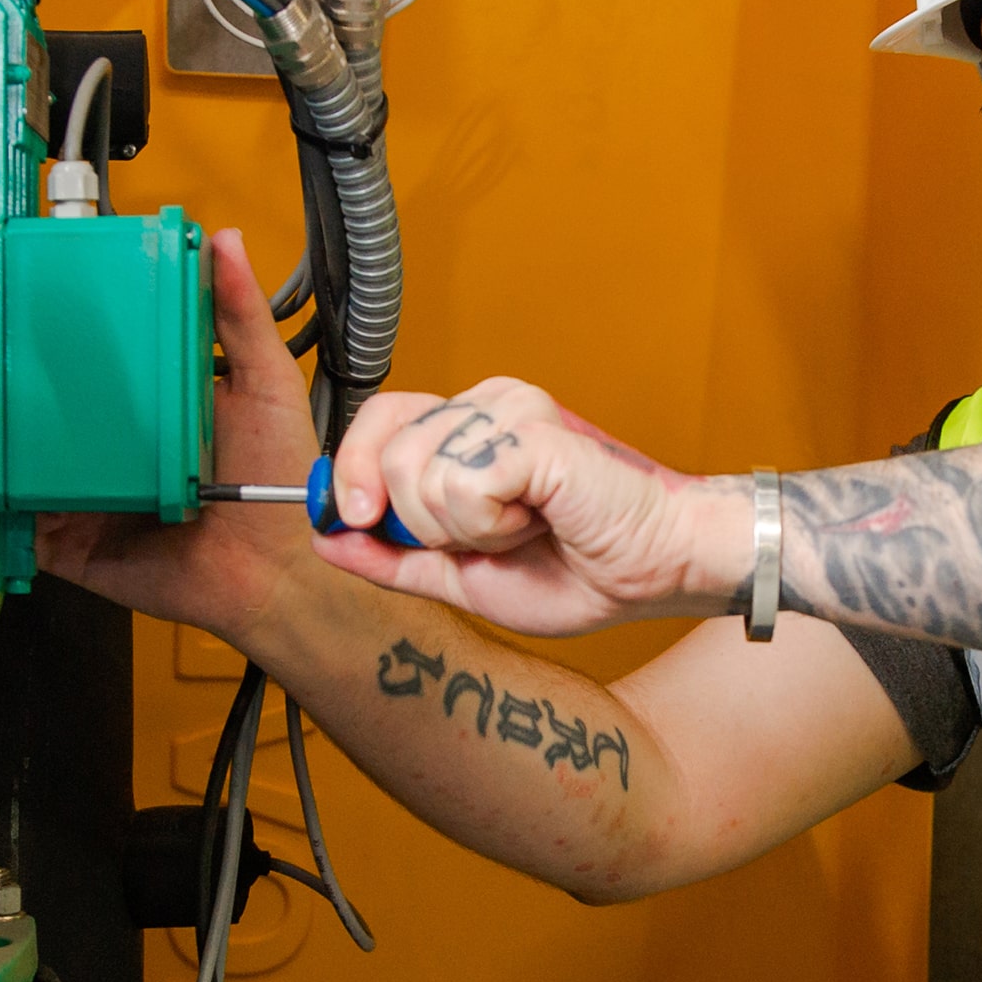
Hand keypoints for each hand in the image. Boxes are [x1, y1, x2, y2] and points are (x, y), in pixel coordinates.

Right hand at [36, 229, 317, 644]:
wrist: (273, 574)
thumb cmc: (279, 483)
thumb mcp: (265, 383)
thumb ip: (240, 315)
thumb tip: (224, 242)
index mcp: (155, 405)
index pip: (102, 360)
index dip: (75, 333)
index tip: (43, 294)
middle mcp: (116, 448)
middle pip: (52, 409)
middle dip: (20, 382)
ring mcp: (86, 495)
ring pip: (25, 462)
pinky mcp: (67, 542)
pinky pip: (17, 524)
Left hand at [312, 379, 748, 637]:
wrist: (656, 571)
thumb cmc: (582, 569)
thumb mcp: (462, 577)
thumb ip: (393, 556)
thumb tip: (325, 538)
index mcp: (467, 429)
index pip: (377, 421)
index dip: (350, 474)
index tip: (356, 520)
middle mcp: (486, 404)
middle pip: (383, 449)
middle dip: (418, 520)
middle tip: (484, 535)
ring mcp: (510, 409)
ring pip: (417, 471)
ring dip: (465, 528)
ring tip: (522, 527)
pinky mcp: (532, 429)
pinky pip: (461, 483)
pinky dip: (491, 524)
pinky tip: (538, 519)